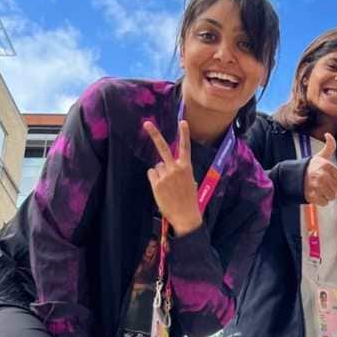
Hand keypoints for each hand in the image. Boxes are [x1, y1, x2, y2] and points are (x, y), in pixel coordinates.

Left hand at [144, 120, 201, 236]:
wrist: (186, 215)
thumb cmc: (189, 199)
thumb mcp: (190, 182)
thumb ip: (179, 171)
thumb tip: (163, 166)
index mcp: (187, 167)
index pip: (185, 147)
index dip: (184, 134)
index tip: (182, 121)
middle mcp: (175, 169)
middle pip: (163, 148)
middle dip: (155, 134)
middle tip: (146, 123)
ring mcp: (165, 176)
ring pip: (157, 166)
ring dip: (160, 174)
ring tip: (168, 187)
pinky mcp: (156, 183)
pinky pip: (152, 175)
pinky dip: (155, 180)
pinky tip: (162, 189)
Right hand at [304, 133, 336, 205]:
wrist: (293, 178)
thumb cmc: (309, 167)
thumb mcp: (320, 156)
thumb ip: (329, 146)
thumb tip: (328, 134)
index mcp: (326, 165)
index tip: (330, 180)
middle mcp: (322, 175)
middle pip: (336, 189)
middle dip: (332, 190)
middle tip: (324, 186)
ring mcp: (316, 186)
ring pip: (331, 196)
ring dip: (327, 196)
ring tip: (320, 190)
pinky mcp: (311, 196)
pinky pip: (324, 202)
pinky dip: (322, 201)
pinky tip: (316, 195)